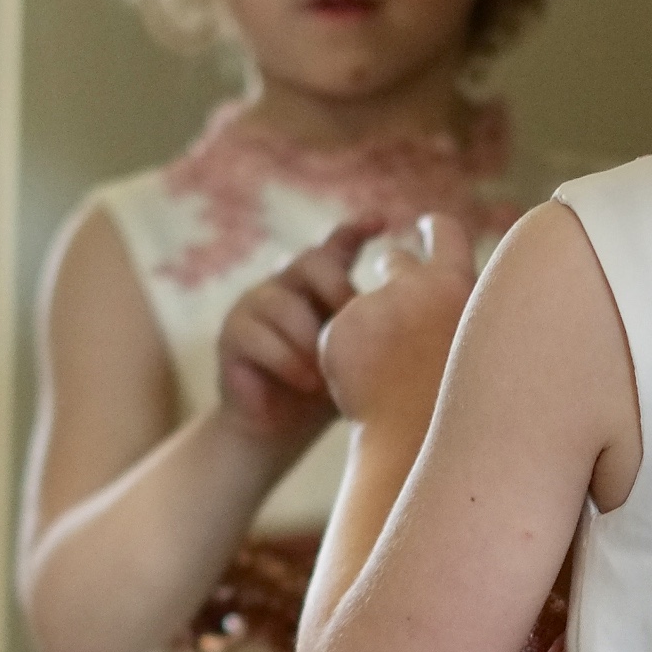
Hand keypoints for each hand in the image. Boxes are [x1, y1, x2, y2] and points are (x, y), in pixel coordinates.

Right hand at [218, 226, 368, 445]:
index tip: (381, 222)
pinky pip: (259, 337)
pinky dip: (287, 362)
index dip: (356, 230)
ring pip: (283, 303)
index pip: (337, 246)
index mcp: (319, 285)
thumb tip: (419, 318)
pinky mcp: (231, 335)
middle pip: (310, 260)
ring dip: (309, 340)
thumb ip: (379, 332)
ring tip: (329, 373)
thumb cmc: (325, 391)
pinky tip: (308, 383)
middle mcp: (286, 284)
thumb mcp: (360, 359)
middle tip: (353, 320)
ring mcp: (254, 305)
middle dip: (336, 288)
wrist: (276, 430)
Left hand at [318, 213, 477, 430]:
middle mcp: (413, 285)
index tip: (424, 228)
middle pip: (395, 262)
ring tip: (389, 371)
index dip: (432, 229)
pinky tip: (367, 387)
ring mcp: (372, 306)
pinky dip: (348, 358)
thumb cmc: (465, 409)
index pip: (445, 231)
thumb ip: (470, 312)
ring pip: (363, 304)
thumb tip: (464, 295)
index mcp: (458, 284)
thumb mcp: (486, 348)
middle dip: (393, 276)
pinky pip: (340, 336)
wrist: (418, 446)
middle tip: (399, 304)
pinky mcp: (338, 330)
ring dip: (371, 325)